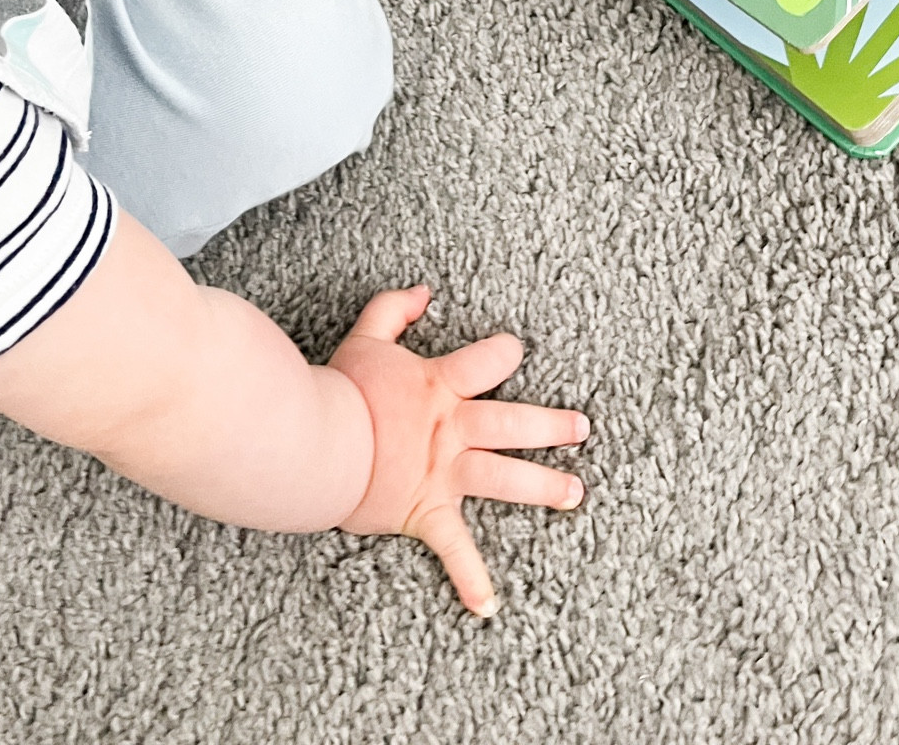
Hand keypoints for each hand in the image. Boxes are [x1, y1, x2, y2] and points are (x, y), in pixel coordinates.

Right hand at [330, 286, 587, 616]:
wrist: (317, 442)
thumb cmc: (341, 390)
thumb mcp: (366, 337)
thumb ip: (394, 309)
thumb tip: (424, 291)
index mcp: (441, 385)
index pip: (490, 361)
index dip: (504, 353)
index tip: (514, 353)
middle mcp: (452, 429)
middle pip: (513, 423)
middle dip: (552, 425)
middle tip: (582, 427)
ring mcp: (444, 472)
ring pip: (504, 478)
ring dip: (543, 487)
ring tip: (576, 493)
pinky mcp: (426, 511)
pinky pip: (453, 549)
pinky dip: (469, 578)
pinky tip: (489, 606)